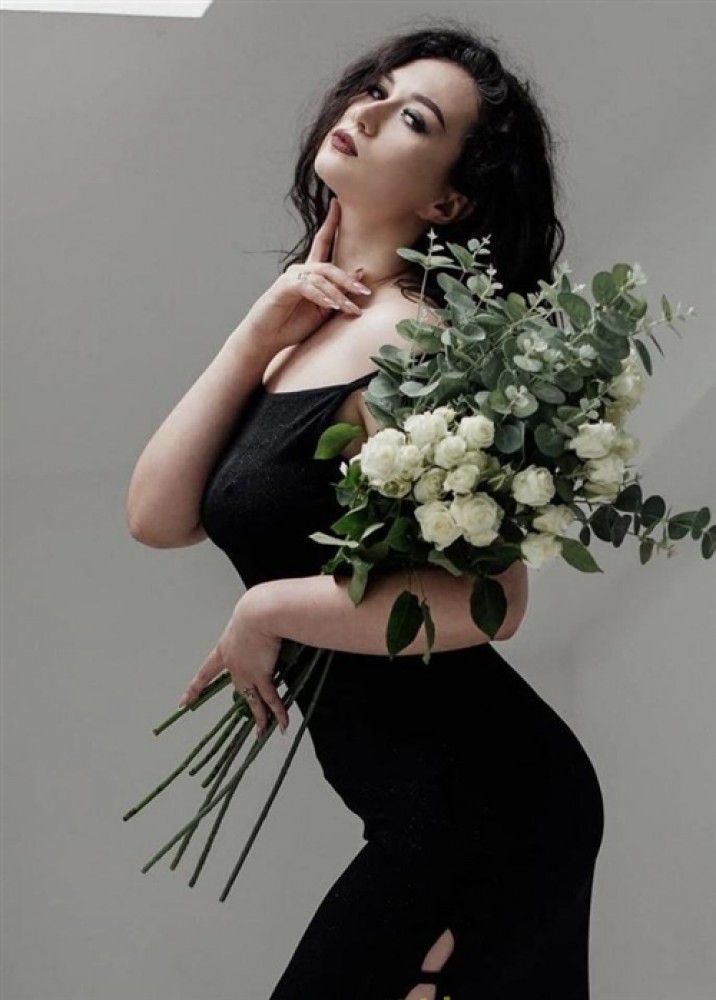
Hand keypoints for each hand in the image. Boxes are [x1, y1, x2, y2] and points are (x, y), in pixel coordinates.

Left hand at [178, 598, 288, 737]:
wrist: (260, 612)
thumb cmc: (256, 610)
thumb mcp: (248, 622)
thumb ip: (254, 632)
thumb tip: (268, 631)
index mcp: (224, 650)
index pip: (204, 674)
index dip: (194, 689)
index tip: (183, 703)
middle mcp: (232, 665)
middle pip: (237, 690)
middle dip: (243, 705)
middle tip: (246, 718)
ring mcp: (245, 673)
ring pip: (253, 701)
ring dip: (261, 719)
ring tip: (263, 733)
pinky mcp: (261, 675)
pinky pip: (270, 699)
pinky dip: (277, 713)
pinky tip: (281, 725)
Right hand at [242, 196, 371, 354]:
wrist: (267, 338)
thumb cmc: (293, 325)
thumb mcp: (324, 309)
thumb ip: (341, 292)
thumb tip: (361, 273)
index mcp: (311, 274)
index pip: (322, 242)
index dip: (331, 222)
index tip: (338, 204)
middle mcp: (301, 270)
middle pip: (328, 266)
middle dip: (347, 279)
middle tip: (364, 292)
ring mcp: (291, 277)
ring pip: (321, 278)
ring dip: (338, 295)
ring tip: (350, 309)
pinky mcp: (284, 287)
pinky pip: (308, 287)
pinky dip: (321, 296)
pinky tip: (331, 305)